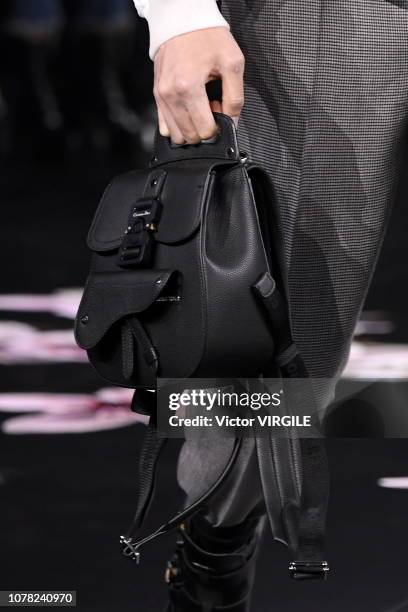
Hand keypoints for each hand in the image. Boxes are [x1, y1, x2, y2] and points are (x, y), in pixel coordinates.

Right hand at [153, 27, 244, 143]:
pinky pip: (164, 126)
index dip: (217, 125)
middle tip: (211, 107)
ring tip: (199, 108)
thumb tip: (232, 123)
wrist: (183, 19)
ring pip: (176, 134)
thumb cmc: (208, 37)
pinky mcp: (156, 95)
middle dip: (204, 128)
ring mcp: (161, 96)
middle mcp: (171, 95)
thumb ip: (235, 98)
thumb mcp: (233, 63)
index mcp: (189, 88)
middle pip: (190, 135)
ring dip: (190, 128)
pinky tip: (187, 111)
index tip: (219, 109)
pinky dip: (178, 125)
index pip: (205, 130)